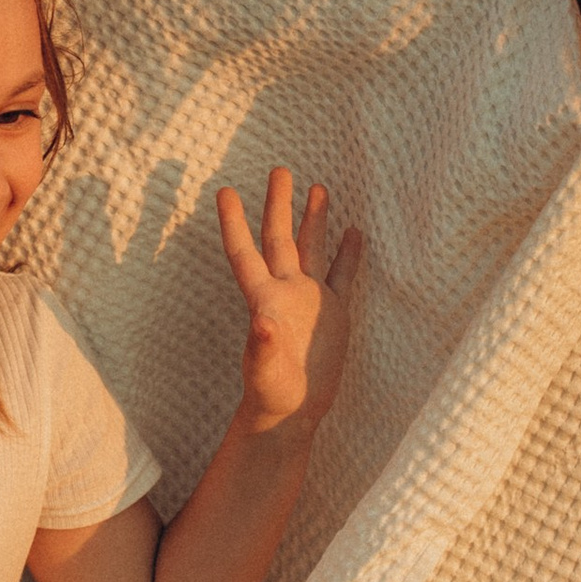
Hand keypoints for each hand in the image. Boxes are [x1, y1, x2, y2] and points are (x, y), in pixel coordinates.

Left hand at [214, 167, 363, 433]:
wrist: (292, 412)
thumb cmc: (272, 393)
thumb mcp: (266, 369)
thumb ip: (263, 344)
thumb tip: (261, 322)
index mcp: (265, 299)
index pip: (246, 252)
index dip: (234, 223)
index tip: (225, 191)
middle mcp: (286, 291)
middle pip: (281, 239)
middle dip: (279, 205)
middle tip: (280, 169)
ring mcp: (311, 300)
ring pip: (313, 249)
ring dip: (315, 220)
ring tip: (319, 187)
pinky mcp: (334, 314)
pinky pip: (342, 275)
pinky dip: (348, 254)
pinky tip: (355, 231)